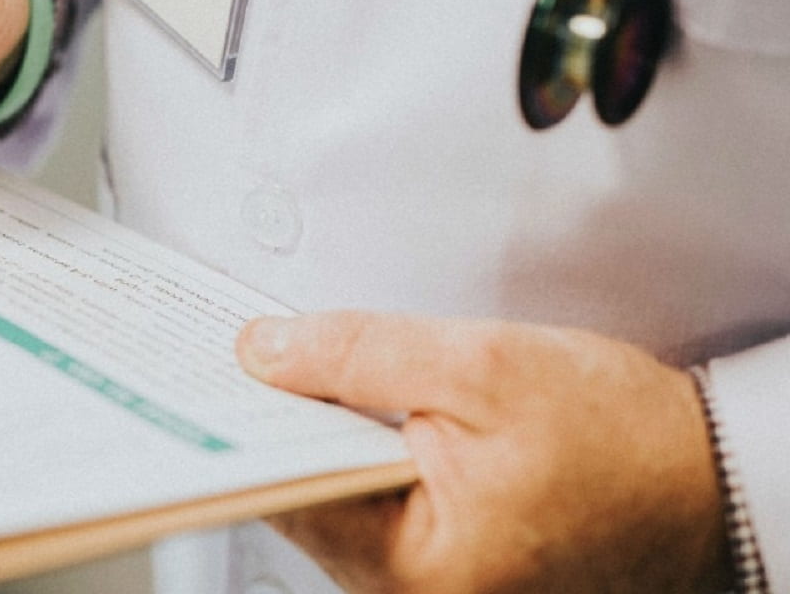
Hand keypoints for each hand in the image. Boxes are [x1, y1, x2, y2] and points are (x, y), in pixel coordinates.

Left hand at [236, 312, 730, 593]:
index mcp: (416, 569)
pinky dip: (353, 452)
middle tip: (243, 349)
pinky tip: (345, 405)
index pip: (282, 490)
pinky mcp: (443, 566)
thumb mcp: (484, 368)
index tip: (206, 367)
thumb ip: (360, 353)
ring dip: (316, 433)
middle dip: (278, 420)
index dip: (243, 421)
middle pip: (302, 496)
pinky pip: (369, 504)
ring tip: (291, 367)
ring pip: (332, 498)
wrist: (713, 479)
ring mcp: (427, 587)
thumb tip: (263, 349)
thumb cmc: (625, 440)